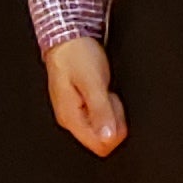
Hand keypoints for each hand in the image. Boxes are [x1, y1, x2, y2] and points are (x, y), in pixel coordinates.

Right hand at [44, 37, 125, 158]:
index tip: (111, 107)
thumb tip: (108, 138)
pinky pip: (101, 116)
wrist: (67, 36)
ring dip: (111, 111)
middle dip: (114, 119)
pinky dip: (107, 104)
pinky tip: (102, 89)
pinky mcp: (79, 105)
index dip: (114, 130)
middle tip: (107, 95)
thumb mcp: (93, 82)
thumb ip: (101, 111)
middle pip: (103, 138)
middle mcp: (70, 119)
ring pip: (103, 127)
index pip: (100, 146)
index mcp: (70, 118)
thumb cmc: (76, 55)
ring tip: (103, 89)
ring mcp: (74, 112)